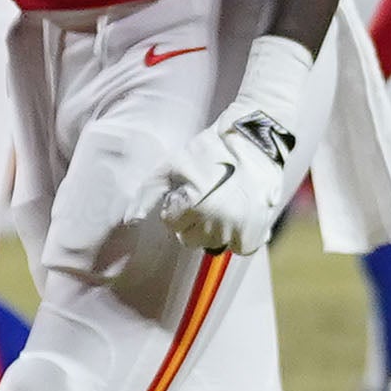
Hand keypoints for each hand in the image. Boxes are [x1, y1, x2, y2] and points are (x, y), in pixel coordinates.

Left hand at [150, 37, 312, 254]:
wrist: (254, 141)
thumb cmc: (209, 150)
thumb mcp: (172, 166)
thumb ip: (148, 194)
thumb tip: (131, 221)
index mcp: (196, 207)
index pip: (173, 225)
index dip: (177, 207)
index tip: (189, 191)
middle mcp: (219, 223)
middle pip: (192, 239)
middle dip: (193, 221)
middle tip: (205, 198)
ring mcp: (242, 229)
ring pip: (215, 244)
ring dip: (214, 229)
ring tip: (222, 205)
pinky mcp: (259, 230)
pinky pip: (241, 248)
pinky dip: (238, 238)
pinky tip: (236, 219)